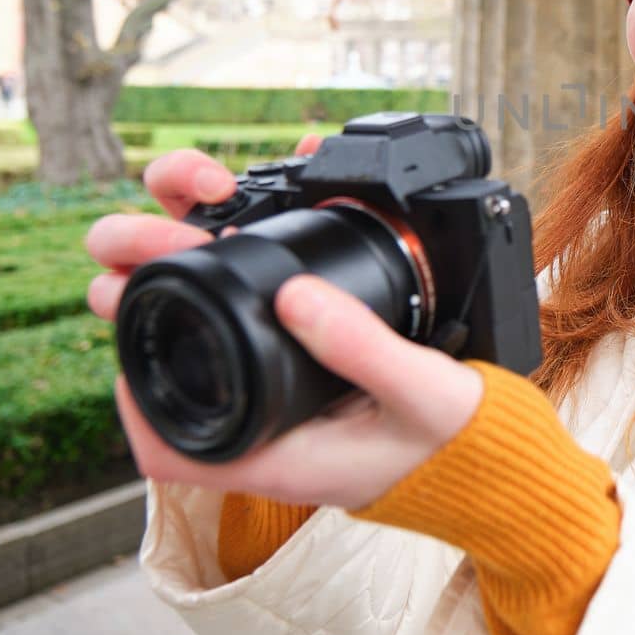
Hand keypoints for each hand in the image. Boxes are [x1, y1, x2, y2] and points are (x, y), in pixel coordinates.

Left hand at [85, 137, 483, 510]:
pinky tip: (275, 183)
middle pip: (171, 361)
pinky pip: (262, 292)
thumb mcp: (423, 394)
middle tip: (175, 234)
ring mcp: (284, 375)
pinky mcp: (313, 345)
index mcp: (276, 451)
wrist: (499, 445)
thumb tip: (293, 291)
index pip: (168, 445)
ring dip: (191, 247)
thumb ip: (362, 349)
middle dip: (146, 287)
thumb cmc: (456, 440)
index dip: (135, 393)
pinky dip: (255, 232)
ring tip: (212, 186)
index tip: (142, 327)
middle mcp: (265, 414)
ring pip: (206, 310)